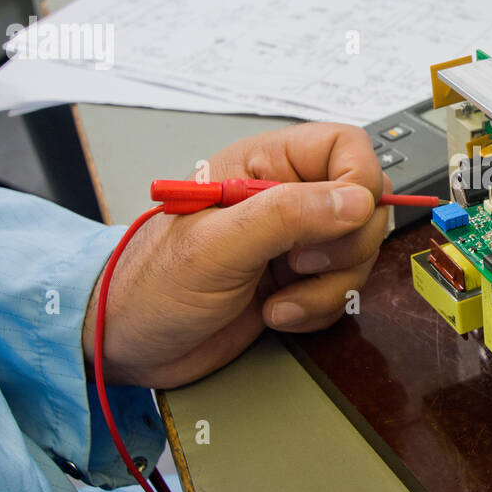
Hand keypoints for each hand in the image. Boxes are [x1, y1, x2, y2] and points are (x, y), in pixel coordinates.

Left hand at [82, 123, 389, 388]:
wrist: (128, 344)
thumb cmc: (151, 286)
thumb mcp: (216, 246)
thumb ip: (287, 216)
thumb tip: (356, 201)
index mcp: (263, 166)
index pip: (344, 147)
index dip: (358, 182)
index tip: (343, 220)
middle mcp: (285, 199)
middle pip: (363, 205)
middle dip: (343, 248)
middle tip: (299, 263)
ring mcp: (294, 243)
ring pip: (358, 253)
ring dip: (329, 287)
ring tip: (279, 300)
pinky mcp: (298, 282)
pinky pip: (342, 290)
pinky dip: (318, 310)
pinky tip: (277, 314)